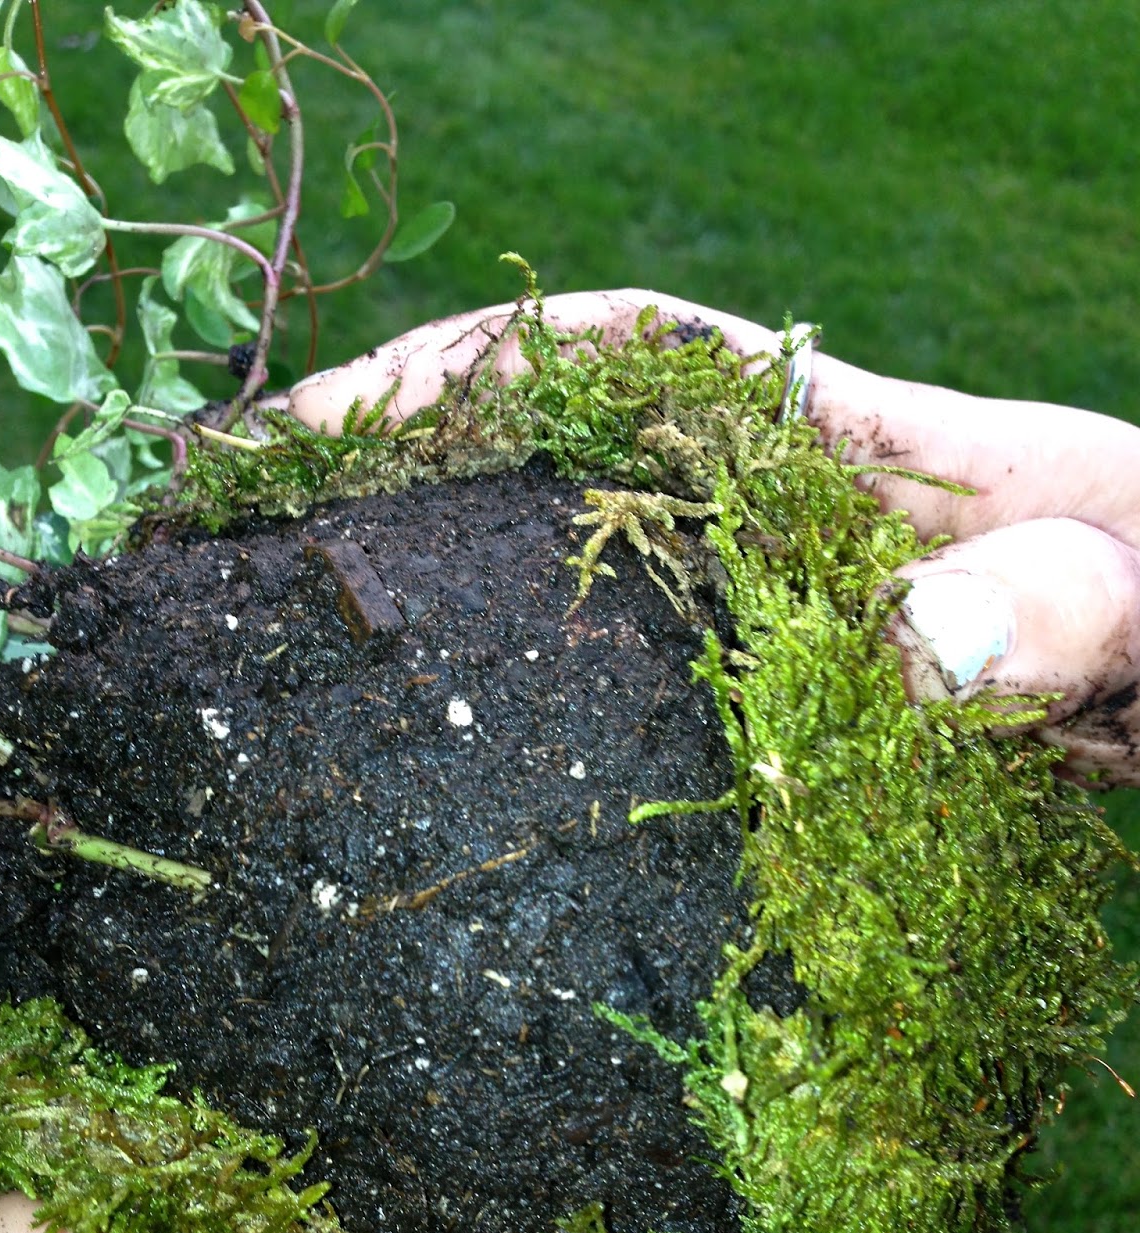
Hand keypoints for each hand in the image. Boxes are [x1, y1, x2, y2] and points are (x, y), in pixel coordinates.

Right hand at [282, 289, 1139, 782]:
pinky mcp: (801, 718)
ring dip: (448, 621)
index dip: (448, 381)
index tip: (302, 444)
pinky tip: (489, 811)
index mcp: (854, 450)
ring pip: (581, 595)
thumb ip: (1070, 605)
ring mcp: (786, 623)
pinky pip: (645, 711)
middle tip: (232, 590)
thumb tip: (922, 649)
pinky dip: (555, 736)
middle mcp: (792, 523)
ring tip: (300, 701)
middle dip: (395, 500)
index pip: (616, 364)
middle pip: (556, 471)